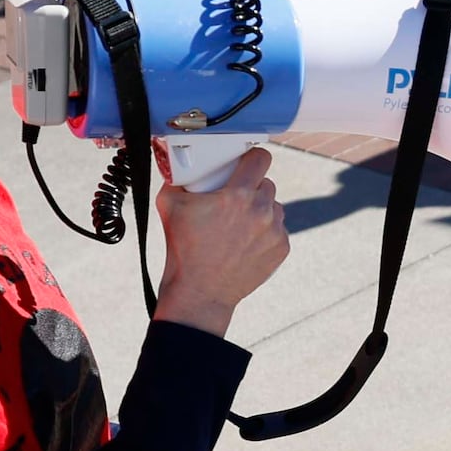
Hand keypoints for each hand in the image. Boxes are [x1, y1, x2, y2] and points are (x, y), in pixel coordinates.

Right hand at [150, 150, 286, 336]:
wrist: (199, 293)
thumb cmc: (183, 249)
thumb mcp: (169, 205)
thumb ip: (176, 177)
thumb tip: (175, 162)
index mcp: (238, 196)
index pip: (260, 158)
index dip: (253, 156)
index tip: (247, 161)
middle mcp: (262, 211)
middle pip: (266, 183)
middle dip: (252, 186)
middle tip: (234, 197)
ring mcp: (275, 231)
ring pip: (274, 206)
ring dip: (261, 208)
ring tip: (239, 222)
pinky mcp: (281, 249)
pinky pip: (278, 229)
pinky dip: (265, 231)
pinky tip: (246, 240)